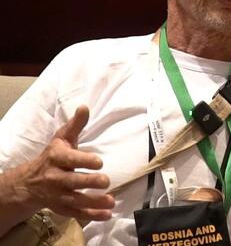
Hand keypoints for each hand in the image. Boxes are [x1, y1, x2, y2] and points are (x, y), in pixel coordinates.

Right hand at [17, 105, 114, 220]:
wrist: (29, 182)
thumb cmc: (53, 156)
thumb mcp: (61, 138)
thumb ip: (75, 125)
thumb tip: (85, 106)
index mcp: (56, 158)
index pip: (69, 160)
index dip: (83, 160)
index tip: (99, 161)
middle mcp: (55, 178)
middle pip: (72, 181)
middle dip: (88, 182)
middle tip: (105, 180)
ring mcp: (57, 195)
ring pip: (75, 200)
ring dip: (93, 202)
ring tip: (111, 201)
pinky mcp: (61, 207)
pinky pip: (75, 213)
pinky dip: (90, 215)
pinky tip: (106, 214)